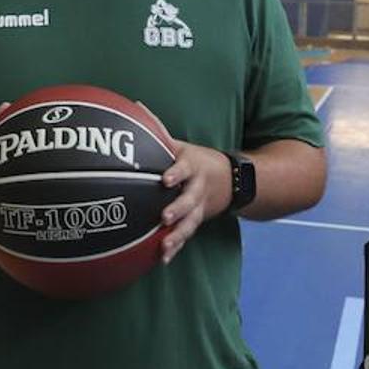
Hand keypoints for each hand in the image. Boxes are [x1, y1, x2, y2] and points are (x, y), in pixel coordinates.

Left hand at [158, 141, 232, 263]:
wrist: (232, 179)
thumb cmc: (196, 160)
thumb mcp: (182, 146)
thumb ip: (159, 132)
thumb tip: (135, 108)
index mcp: (192, 167)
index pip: (184, 169)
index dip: (176, 174)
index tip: (165, 180)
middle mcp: (197, 189)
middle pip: (189, 200)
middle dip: (178, 210)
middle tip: (164, 218)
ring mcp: (199, 207)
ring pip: (190, 223)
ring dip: (178, 235)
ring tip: (164, 246)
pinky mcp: (197, 221)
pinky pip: (187, 236)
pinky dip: (176, 247)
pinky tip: (163, 259)